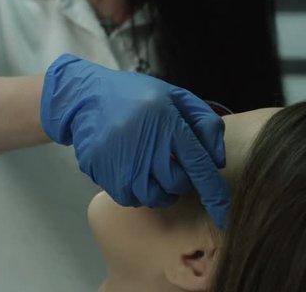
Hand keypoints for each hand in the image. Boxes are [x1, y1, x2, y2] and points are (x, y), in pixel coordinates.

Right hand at [40, 54, 229, 228]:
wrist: (86, 96)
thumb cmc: (136, 95)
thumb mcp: (176, 96)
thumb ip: (204, 123)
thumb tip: (216, 160)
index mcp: (167, 123)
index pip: (198, 167)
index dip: (215, 195)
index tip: (224, 215)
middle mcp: (145, 145)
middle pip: (176, 185)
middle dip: (179, 178)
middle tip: (168, 161)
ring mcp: (121, 161)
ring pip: (153, 197)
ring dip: (158, 189)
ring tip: (151, 169)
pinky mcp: (102, 172)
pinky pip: (128, 198)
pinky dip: (135, 191)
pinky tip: (132, 171)